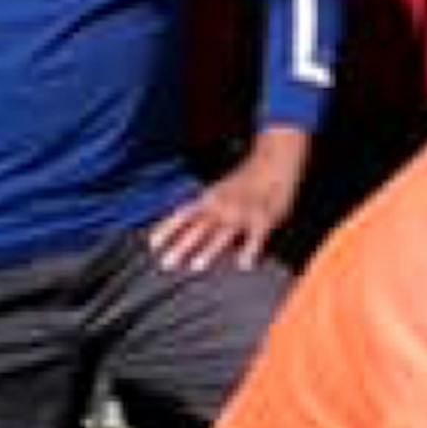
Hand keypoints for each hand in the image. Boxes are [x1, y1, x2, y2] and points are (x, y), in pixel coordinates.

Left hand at [146, 138, 302, 273]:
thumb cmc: (246, 180)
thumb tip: (185, 230)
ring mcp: (243, 213)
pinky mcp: (264, 218)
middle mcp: (222, 206)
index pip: (182, 215)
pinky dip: (250, 250)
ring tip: (196, 266)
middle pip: (198, 228)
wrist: (274, 161)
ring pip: (223, 233)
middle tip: (166, 263)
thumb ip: (205, 210)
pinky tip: (244, 265)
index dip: (166, 230)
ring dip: (209, 250)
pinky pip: (256, 237)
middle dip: (181, 246)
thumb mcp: (220, 191)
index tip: (152, 246)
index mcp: (209, 199)